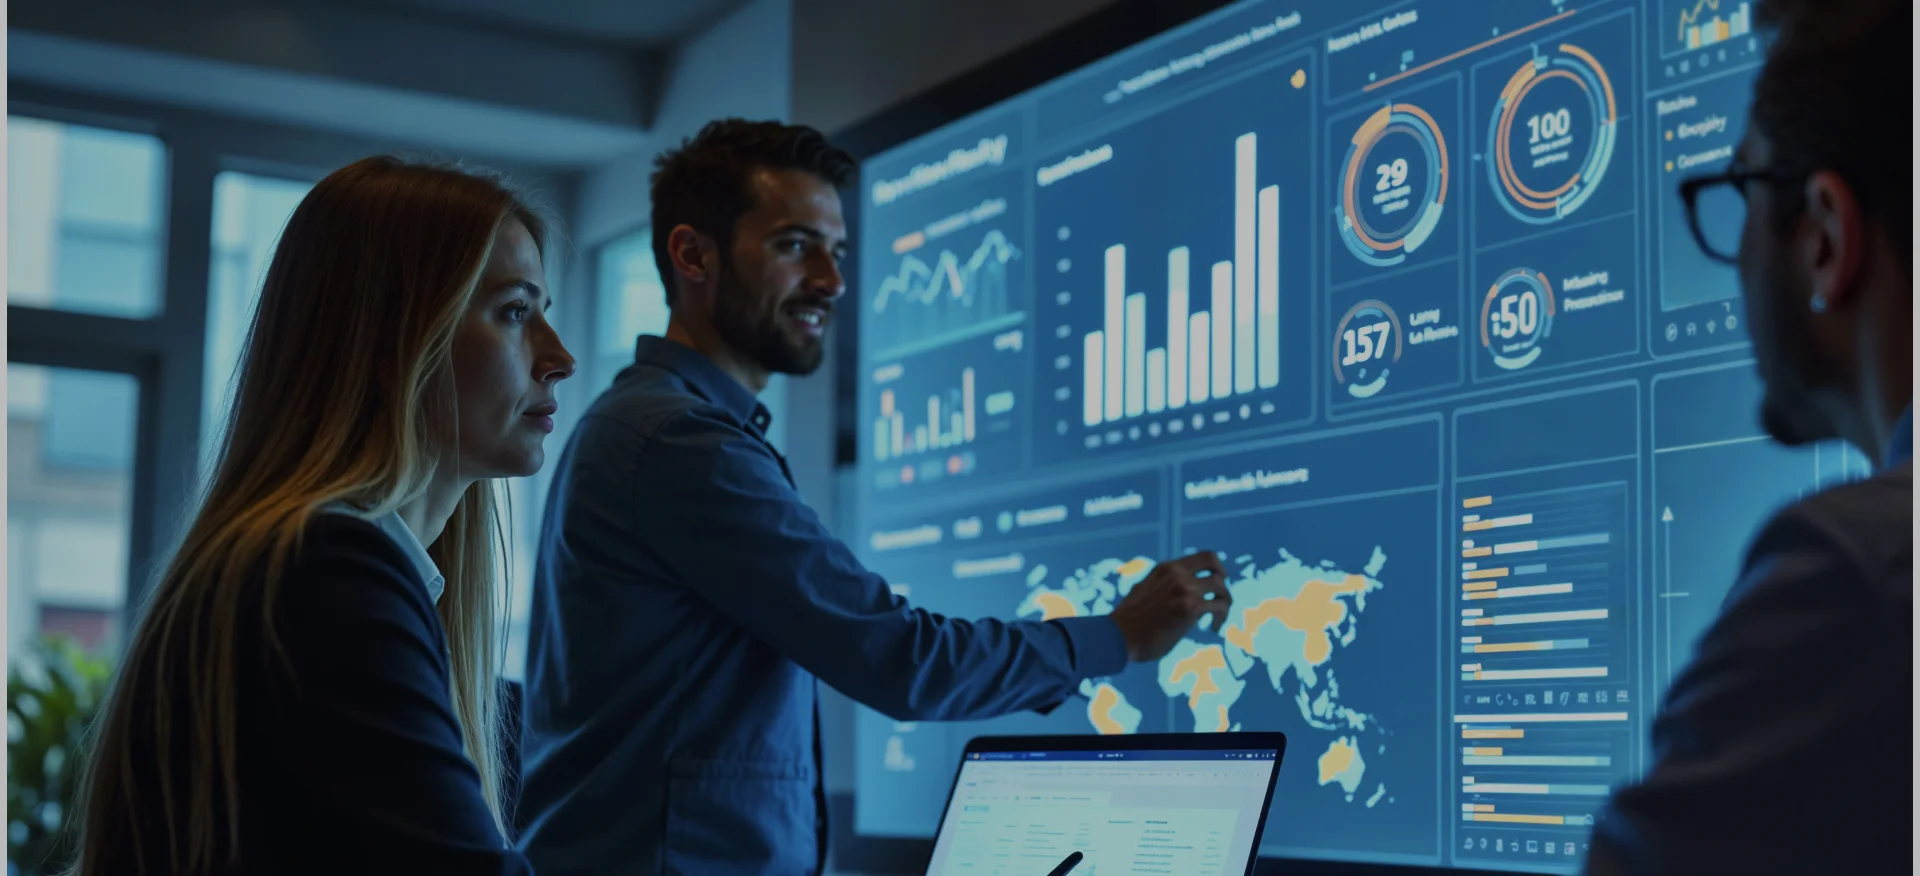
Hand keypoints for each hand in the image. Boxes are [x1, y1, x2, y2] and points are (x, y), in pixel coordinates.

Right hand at [1110, 551, 1230, 661]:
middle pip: (1216, 567)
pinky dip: (1221, 618)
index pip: (1203, 556)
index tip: (1217, 580)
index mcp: (1166, 569)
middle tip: (1222, 599)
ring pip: (1221, 588)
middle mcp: (1177, 574)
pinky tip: (1213, 628)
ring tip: (1218, 619)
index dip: (1216, 567)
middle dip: (1223, 584)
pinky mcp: (1190, 608)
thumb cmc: (1128, 622)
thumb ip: (1160, 588)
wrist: (1118, 636)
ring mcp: (1184, 589)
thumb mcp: (1143, 592)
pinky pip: (1218, 607)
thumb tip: (1170, 594)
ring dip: (1225, 603)